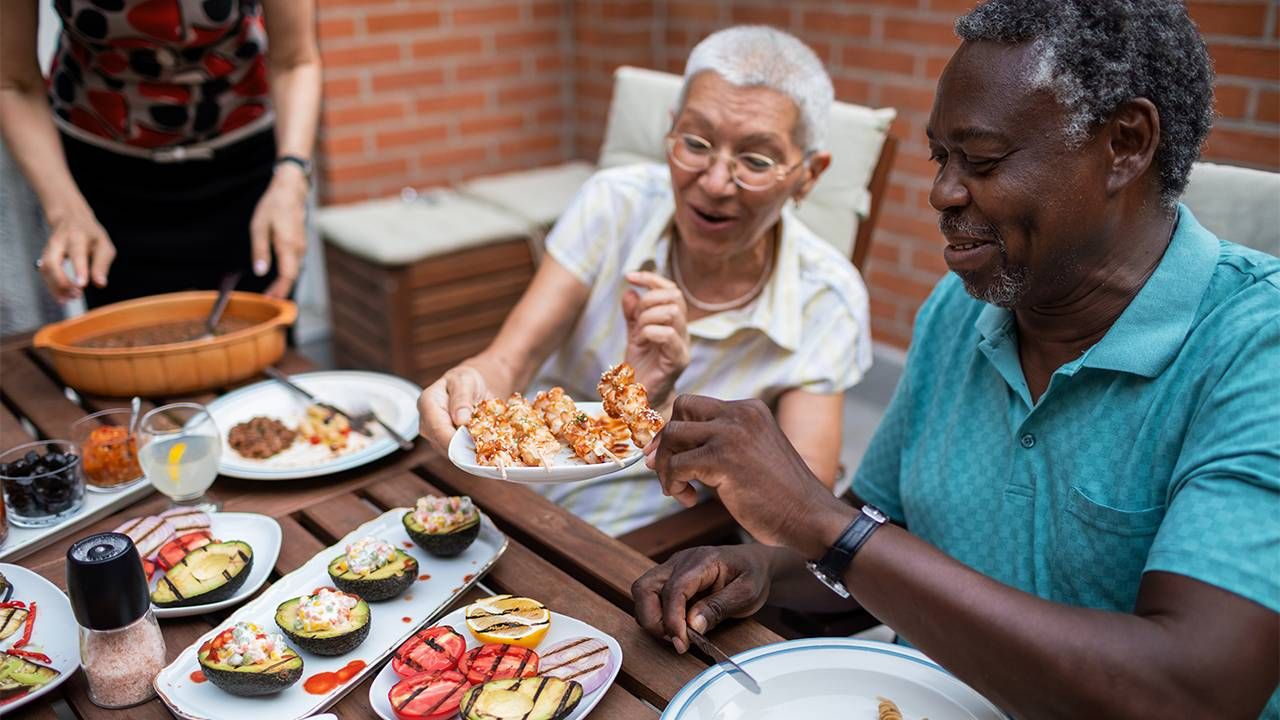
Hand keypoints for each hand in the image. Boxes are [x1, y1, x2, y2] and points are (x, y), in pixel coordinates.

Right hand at [39, 204, 114, 301]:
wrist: (70, 219)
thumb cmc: (91, 235)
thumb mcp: (103, 245)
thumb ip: (102, 264)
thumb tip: (100, 284)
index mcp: (77, 236)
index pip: (76, 253)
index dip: (79, 269)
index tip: (82, 285)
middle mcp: (59, 242)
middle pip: (53, 262)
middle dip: (62, 281)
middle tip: (77, 294)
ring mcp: (48, 249)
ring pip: (45, 270)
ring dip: (56, 287)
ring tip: (69, 300)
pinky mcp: (44, 257)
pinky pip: (44, 274)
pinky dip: (52, 287)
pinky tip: (62, 298)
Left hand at [249, 164, 308, 297]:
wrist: (290, 190)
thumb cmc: (273, 206)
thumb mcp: (259, 226)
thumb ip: (260, 250)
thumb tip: (260, 271)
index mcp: (287, 245)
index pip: (288, 275)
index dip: (280, 290)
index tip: (270, 300)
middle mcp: (297, 248)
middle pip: (292, 276)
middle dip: (282, 290)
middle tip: (268, 300)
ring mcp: (301, 246)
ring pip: (294, 269)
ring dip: (284, 282)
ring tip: (271, 292)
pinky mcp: (299, 243)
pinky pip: (294, 262)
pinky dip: (287, 272)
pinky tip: (277, 276)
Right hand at [418, 365, 488, 450]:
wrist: (467, 388)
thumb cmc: (465, 382)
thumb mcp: (466, 381)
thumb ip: (462, 398)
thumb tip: (460, 419)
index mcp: (427, 403)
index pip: (438, 429)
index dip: (456, 440)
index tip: (476, 444)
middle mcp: (425, 422)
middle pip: (443, 443)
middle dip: (465, 446)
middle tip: (487, 444)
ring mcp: (433, 435)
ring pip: (450, 452)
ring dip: (469, 449)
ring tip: (485, 440)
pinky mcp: (442, 444)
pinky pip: (456, 453)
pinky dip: (469, 450)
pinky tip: (481, 443)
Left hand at [621, 271, 689, 408]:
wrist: (640, 398)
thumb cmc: (640, 368)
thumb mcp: (633, 335)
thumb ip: (632, 314)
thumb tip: (629, 291)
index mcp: (674, 323)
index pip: (671, 290)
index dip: (652, 279)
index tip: (629, 277)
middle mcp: (682, 331)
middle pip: (674, 297)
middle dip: (648, 301)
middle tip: (634, 319)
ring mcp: (683, 346)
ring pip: (672, 313)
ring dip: (647, 318)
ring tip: (638, 334)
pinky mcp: (678, 361)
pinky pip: (668, 335)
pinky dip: (650, 332)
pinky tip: (641, 342)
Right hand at [632, 544, 777, 653]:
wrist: (756, 564)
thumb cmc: (753, 575)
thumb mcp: (746, 593)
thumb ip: (718, 607)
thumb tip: (692, 625)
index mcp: (702, 561)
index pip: (674, 588)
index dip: (673, 619)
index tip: (681, 642)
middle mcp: (680, 561)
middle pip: (645, 588)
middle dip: (653, 620)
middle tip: (676, 640)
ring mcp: (671, 568)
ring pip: (642, 592)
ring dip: (652, 618)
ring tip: (677, 635)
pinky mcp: (669, 579)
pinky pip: (650, 597)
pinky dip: (657, 615)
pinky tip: (678, 626)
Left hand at [645, 394, 851, 558]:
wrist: (810, 517)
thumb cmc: (781, 496)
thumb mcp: (751, 455)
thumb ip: (720, 445)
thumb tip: (667, 450)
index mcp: (750, 409)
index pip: (697, 406)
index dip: (677, 430)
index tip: (668, 456)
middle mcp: (740, 413)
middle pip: (681, 408)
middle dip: (665, 440)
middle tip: (663, 470)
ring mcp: (731, 433)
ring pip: (672, 435)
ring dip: (665, 465)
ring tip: (678, 489)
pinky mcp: (721, 459)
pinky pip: (676, 465)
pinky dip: (673, 484)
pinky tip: (689, 500)